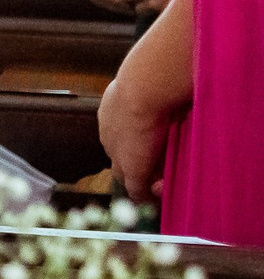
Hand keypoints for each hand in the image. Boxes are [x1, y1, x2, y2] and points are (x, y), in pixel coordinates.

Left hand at [98, 79, 168, 202]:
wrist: (145, 86)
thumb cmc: (153, 78)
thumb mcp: (148, 86)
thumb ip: (154, 94)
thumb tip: (169, 93)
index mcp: (111, 112)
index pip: (120, 136)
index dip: (136, 144)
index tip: (151, 147)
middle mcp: (109, 133)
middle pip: (119, 157)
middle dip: (135, 164)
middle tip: (154, 171)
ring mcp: (118, 152)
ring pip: (126, 173)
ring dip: (141, 180)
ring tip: (158, 184)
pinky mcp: (131, 168)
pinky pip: (136, 189)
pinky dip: (145, 195)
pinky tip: (156, 200)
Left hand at [119, 0, 174, 13]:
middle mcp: (152, 3)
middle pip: (138, 9)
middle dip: (139, 3)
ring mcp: (166, 11)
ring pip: (153, 14)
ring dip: (153, 9)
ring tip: (160, 0)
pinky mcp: (178, 15)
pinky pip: (168, 17)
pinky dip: (167, 12)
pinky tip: (172, 3)